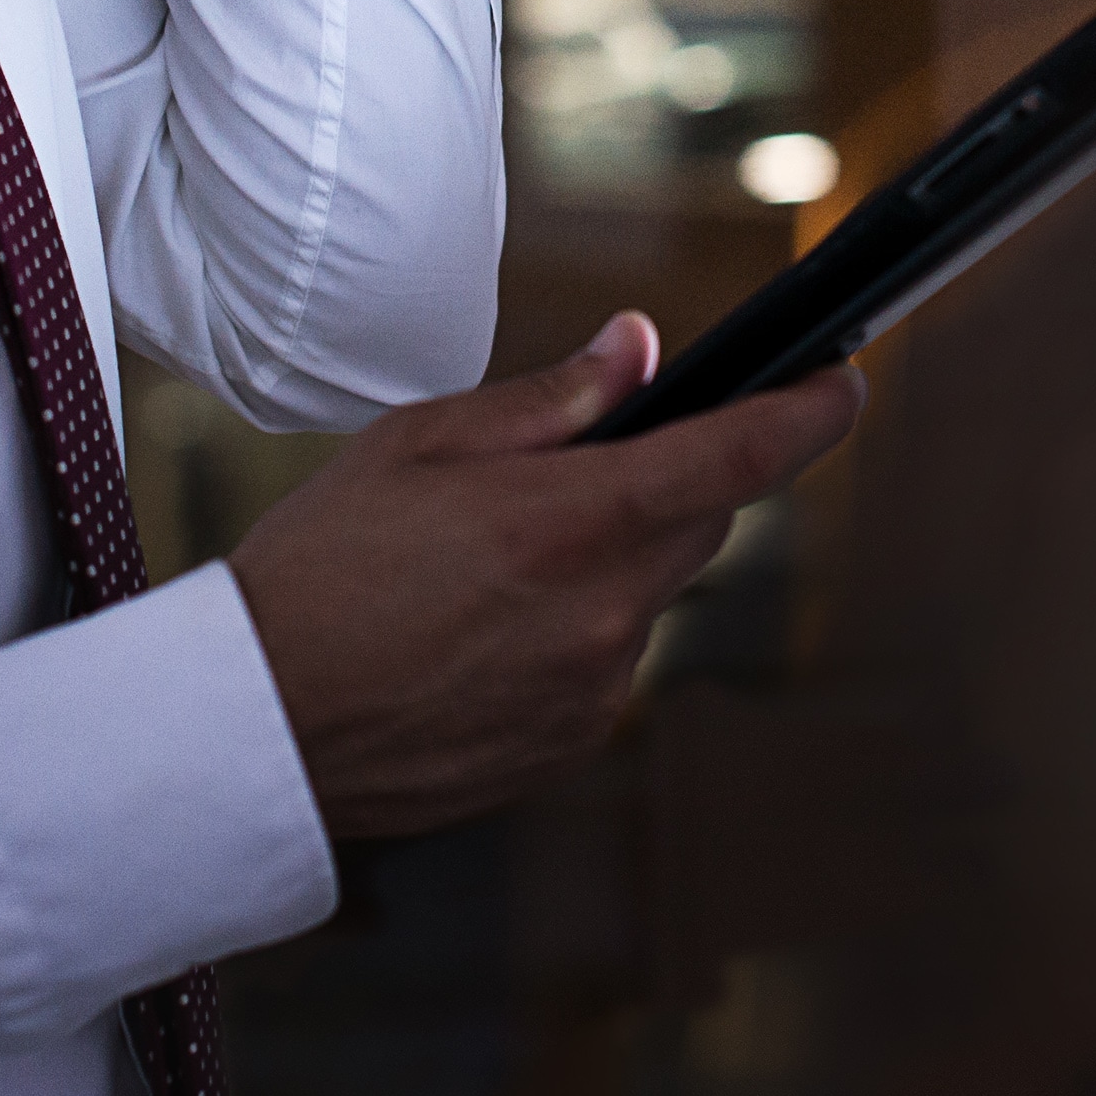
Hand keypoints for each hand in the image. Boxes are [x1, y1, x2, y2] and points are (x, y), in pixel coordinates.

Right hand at [225, 314, 865, 841]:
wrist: (253, 729)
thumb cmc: (315, 572)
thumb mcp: (418, 445)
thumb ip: (549, 401)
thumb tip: (639, 351)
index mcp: (573, 521)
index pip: (741, 455)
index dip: (810, 412)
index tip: (842, 383)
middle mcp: (605, 613)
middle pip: (700, 522)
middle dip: (667, 482)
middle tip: (576, 470)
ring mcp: (595, 688)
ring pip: (648, 594)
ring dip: (607, 562)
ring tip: (487, 565)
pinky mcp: (572, 743)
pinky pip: (607, 662)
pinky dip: (572, 632)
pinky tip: (480, 631)